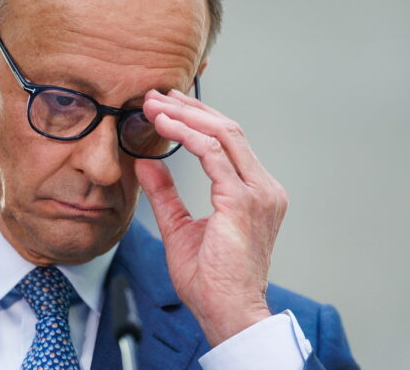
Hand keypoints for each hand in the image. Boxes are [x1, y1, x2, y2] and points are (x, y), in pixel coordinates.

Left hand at [135, 89, 288, 345]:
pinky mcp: (243, 200)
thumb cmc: (210, 281)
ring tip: (153, 105)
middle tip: (156, 95)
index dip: (197, 119)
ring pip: (222, 134)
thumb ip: (166, 193)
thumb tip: (146, 162)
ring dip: (184, 116)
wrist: (227, 314)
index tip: (167, 107)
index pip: (229, 141)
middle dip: (189, 108)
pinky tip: (163, 126)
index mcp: (255, 193)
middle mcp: (264, 188)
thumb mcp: (180, 227)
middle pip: (227, 129)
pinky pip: (213, 154)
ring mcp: (258, 192)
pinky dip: (186, 135)